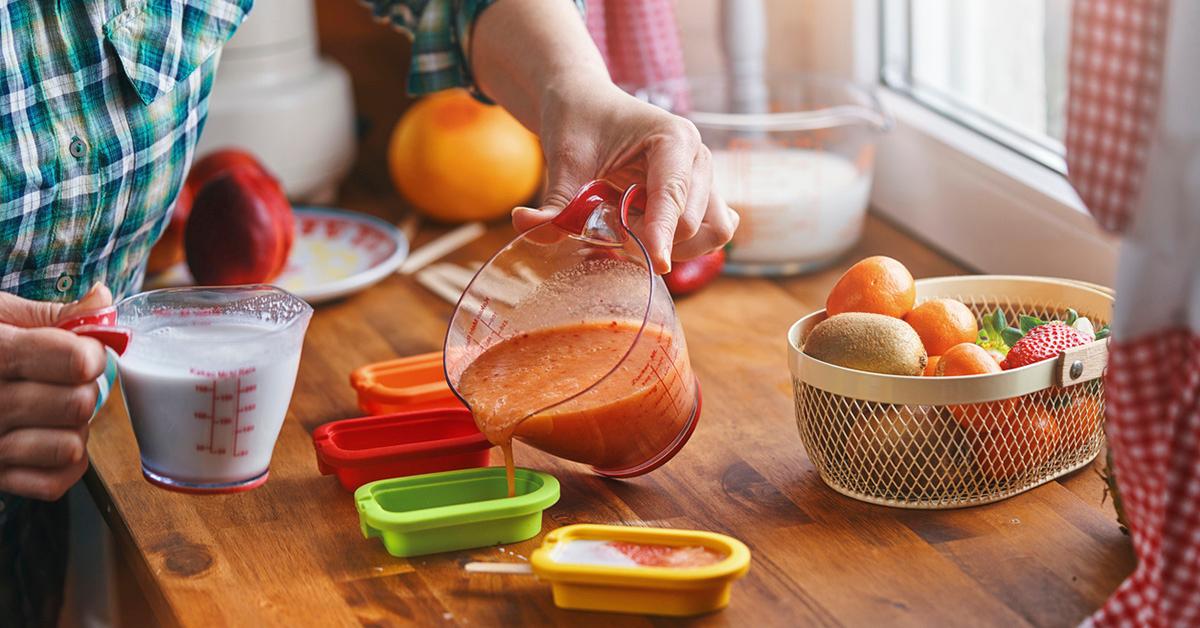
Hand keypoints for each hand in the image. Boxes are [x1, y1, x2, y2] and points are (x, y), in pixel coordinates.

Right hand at [0, 284, 111, 500]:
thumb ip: (52, 314)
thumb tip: (103, 299)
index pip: (75, 361)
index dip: (91, 354)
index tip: (83, 351)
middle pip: (79, 404)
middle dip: (83, 391)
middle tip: (64, 383)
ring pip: (71, 446)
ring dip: (73, 429)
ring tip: (52, 412)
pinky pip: (55, 483)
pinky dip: (63, 464)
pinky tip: (47, 439)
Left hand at [512, 80, 738, 274]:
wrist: (585, 103)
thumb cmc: (578, 121)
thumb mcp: (563, 159)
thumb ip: (553, 200)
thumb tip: (523, 225)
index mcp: (673, 139)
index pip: (674, 197)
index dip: (663, 234)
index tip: (653, 264)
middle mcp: (697, 157)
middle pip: (695, 223)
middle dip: (657, 240)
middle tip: (614, 235)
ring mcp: (703, 177)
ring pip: (713, 232)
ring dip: (676, 246)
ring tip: (633, 232)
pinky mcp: (700, 194)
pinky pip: (710, 232)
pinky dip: (684, 244)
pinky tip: (649, 232)